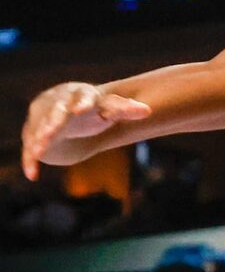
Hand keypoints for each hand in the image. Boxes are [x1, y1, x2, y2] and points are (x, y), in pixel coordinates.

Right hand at [21, 81, 149, 178]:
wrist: (65, 110)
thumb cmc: (94, 111)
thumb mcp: (108, 110)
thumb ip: (125, 109)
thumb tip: (148, 111)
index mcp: (82, 96)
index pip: (84, 98)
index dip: (82, 103)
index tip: (81, 109)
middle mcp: (60, 103)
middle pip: (57, 112)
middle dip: (54, 121)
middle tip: (51, 132)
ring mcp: (44, 118)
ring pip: (40, 129)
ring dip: (39, 139)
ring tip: (38, 151)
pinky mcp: (33, 134)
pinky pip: (29, 148)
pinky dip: (30, 161)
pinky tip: (32, 175)